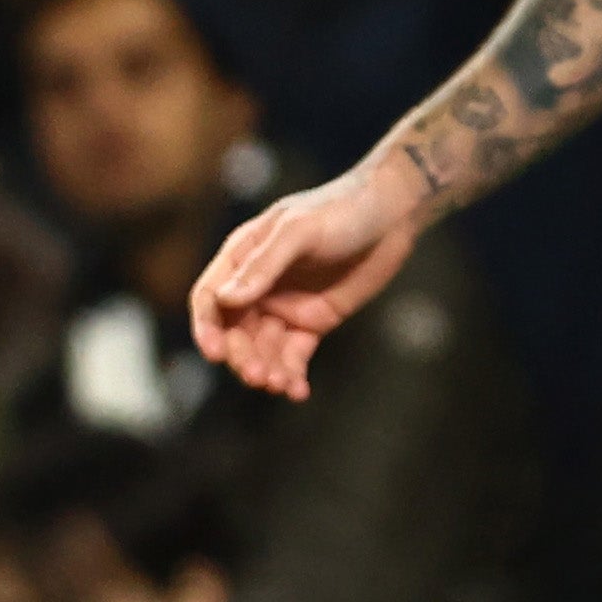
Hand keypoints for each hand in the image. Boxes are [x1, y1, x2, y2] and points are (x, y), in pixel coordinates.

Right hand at [190, 161, 429, 399]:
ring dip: (267, 370)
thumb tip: (225, 300)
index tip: (216, 353)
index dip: (207, 327)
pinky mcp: (314, 321)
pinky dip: (292, 374)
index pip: (211, 298)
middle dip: (243, 357)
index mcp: (242, 258)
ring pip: (263, 348)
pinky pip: (294, 354)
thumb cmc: (341, 210)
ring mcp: (285, 305)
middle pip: (235, 332)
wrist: (393, 214)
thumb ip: (264, 265)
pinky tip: (298, 391)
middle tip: (258, 376)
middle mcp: (257, 286)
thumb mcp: (299, 230)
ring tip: (281, 386)